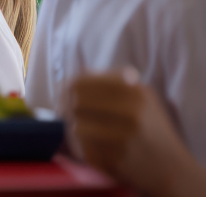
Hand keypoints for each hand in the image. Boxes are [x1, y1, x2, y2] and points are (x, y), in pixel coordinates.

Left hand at [68, 70, 205, 196]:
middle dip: (66, 105)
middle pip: (76, 102)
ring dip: (74, 125)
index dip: (68, 87)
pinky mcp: (113, 160)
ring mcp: (121, 139)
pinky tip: (90, 141)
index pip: (82, 83)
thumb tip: (82, 70)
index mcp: (135, 94)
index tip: (66, 92)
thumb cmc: (151, 125)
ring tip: (80, 125)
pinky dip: (81, 144)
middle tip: (66, 109)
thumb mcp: (143, 95)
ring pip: (76, 126)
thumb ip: (114, 79)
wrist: (169, 165)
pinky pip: (83, 147)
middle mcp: (130, 115)